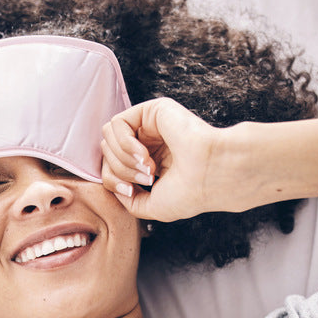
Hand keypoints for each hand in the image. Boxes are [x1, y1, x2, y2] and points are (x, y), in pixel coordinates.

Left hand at [100, 97, 220, 221]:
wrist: (210, 175)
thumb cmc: (189, 193)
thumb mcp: (151, 207)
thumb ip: (129, 200)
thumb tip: (115, 187)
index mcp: (150, 164)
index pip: (112, 168)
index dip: (113, 182)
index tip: (133, 191)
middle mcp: (149, 143)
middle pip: (107, 154)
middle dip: (120, 172)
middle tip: (148, 179)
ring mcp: (150, 126)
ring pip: (109, 139)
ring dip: (123, 159)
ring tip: (149, 167)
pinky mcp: (152, 111)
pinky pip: (117, 124)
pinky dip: (124, 143)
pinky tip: (145, 154)